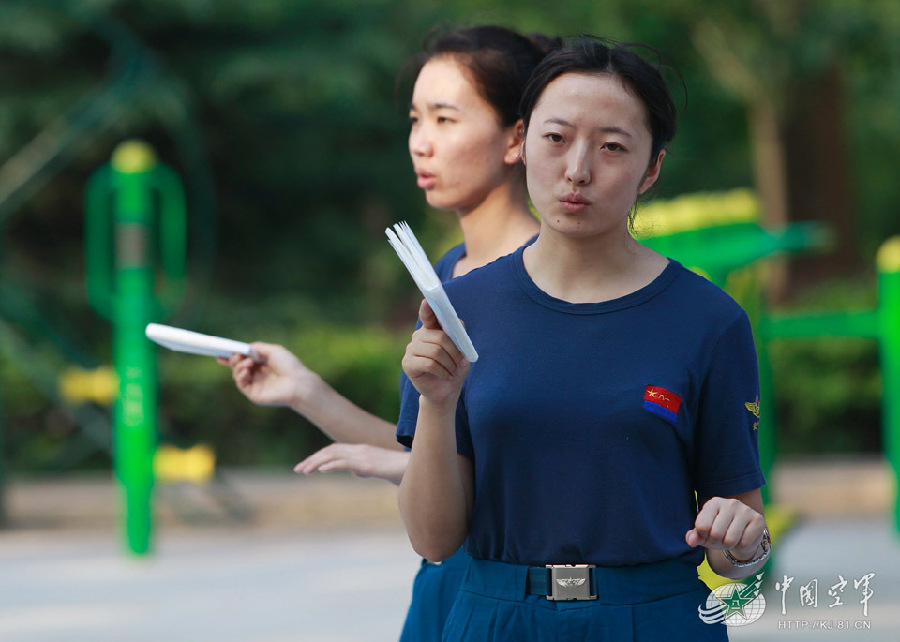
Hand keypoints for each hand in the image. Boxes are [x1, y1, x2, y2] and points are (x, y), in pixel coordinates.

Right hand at [217, 342, 318, 408]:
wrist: (298, 382)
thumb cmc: (289, 366)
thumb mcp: (273, 351)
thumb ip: (258, 348)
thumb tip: (245, 348)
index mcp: (264, 365)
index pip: (245, 360)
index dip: (233, 357)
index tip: (222, 353)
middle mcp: (258, 375)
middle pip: (238, 367)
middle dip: (233, 360)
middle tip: (235, 356)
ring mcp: (256, 385)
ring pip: (238, 375)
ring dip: (238, 366)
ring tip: (248, 362)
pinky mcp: (254, 394)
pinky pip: (241, 384)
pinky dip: (240, 376)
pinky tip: (246, 371)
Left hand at [294, 443, 409, 483]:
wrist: (414, 469)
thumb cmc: (399, 471)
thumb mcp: (378, 470)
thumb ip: (365, 469)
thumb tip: (356, 472)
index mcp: (361, 450)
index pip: (335, 450)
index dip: (319, 456)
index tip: (306, 466)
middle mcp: (360, 449)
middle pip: (330, 450)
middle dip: (312, 459)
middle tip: (298, 469)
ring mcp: (363, 455)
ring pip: (334, 455)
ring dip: (316, 462)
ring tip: (303, 471)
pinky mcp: (368, 464)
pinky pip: (346, 462)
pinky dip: (331, 465)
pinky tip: (320, 470)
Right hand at [401, 300, 468, 405]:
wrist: (445, 391)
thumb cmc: (454, 368)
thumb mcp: (463, 352)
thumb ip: (461, 338)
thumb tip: (459, 329)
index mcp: (431, 330)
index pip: (428, 315)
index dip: (427, 308)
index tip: (427, 301)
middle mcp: (419, 336)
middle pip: (439, 337)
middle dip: (454, 351)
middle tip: (460, 363)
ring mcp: (411, 349)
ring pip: (435, 351)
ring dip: (449, 363)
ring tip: (453, 372)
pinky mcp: (407, 363)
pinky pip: (429, 363)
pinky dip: (442, 371)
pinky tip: (446, 376)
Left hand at [685, 496, 766, 559]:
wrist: (744, 532)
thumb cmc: (719, 531)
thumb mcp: (705, 532)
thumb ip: (694, 535)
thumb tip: (690, 541)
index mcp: (713, 503)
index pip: (701, 526)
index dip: (703, 537)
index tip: (707, 535)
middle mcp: (730, 503)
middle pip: (716, 534)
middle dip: (716, 543)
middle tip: (721, 539)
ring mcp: (745, 510)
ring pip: (730, 540)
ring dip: (729, 546)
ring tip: (731, 539)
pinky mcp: (758, 519)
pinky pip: (745, 543)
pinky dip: (741, 547)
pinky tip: (743, 538)